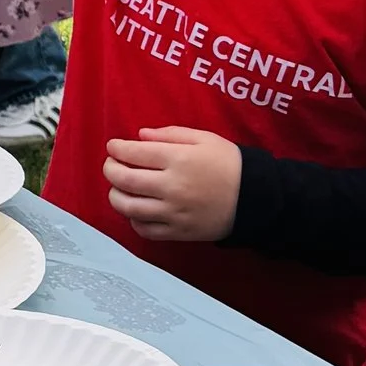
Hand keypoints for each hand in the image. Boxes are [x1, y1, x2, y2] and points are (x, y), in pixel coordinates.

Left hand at [102, 124, 241, 243]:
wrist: (255, 198)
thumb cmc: (229, 163)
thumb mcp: (204, 138)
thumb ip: (170, 134)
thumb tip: (140, 136)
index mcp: (179, 159)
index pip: (134, 153)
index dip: (117, 148)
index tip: (113, 146)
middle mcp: (172, 187)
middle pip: (125, 179)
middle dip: (110, 170)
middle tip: (111, 165)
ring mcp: (173, 212)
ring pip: (128, 207)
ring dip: (115, 195)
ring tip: (118, 188)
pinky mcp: (178, 232)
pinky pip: (144, 229)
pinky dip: (134, 219)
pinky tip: (137, 209)